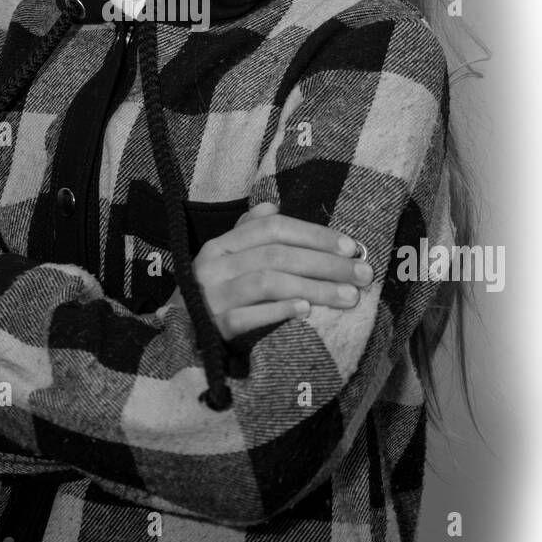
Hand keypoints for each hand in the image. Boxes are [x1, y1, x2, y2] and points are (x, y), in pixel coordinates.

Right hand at [191, 201, 373, 340]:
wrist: (179, 334)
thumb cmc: (215, 292)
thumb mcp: (226, 258)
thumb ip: (249, 232)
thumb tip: (274, 206)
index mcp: (221, 244)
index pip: (272, 228)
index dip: (314, 234)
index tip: (351, 246)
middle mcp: (213, 265)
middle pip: (277, 255)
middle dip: (326, 263)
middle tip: (362, 274)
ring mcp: (212, 297)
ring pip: (269, 282)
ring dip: (315, 288)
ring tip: (349, 296)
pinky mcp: (214, 327)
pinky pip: (250, 317)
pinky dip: (279, 311)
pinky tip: (306, 311)